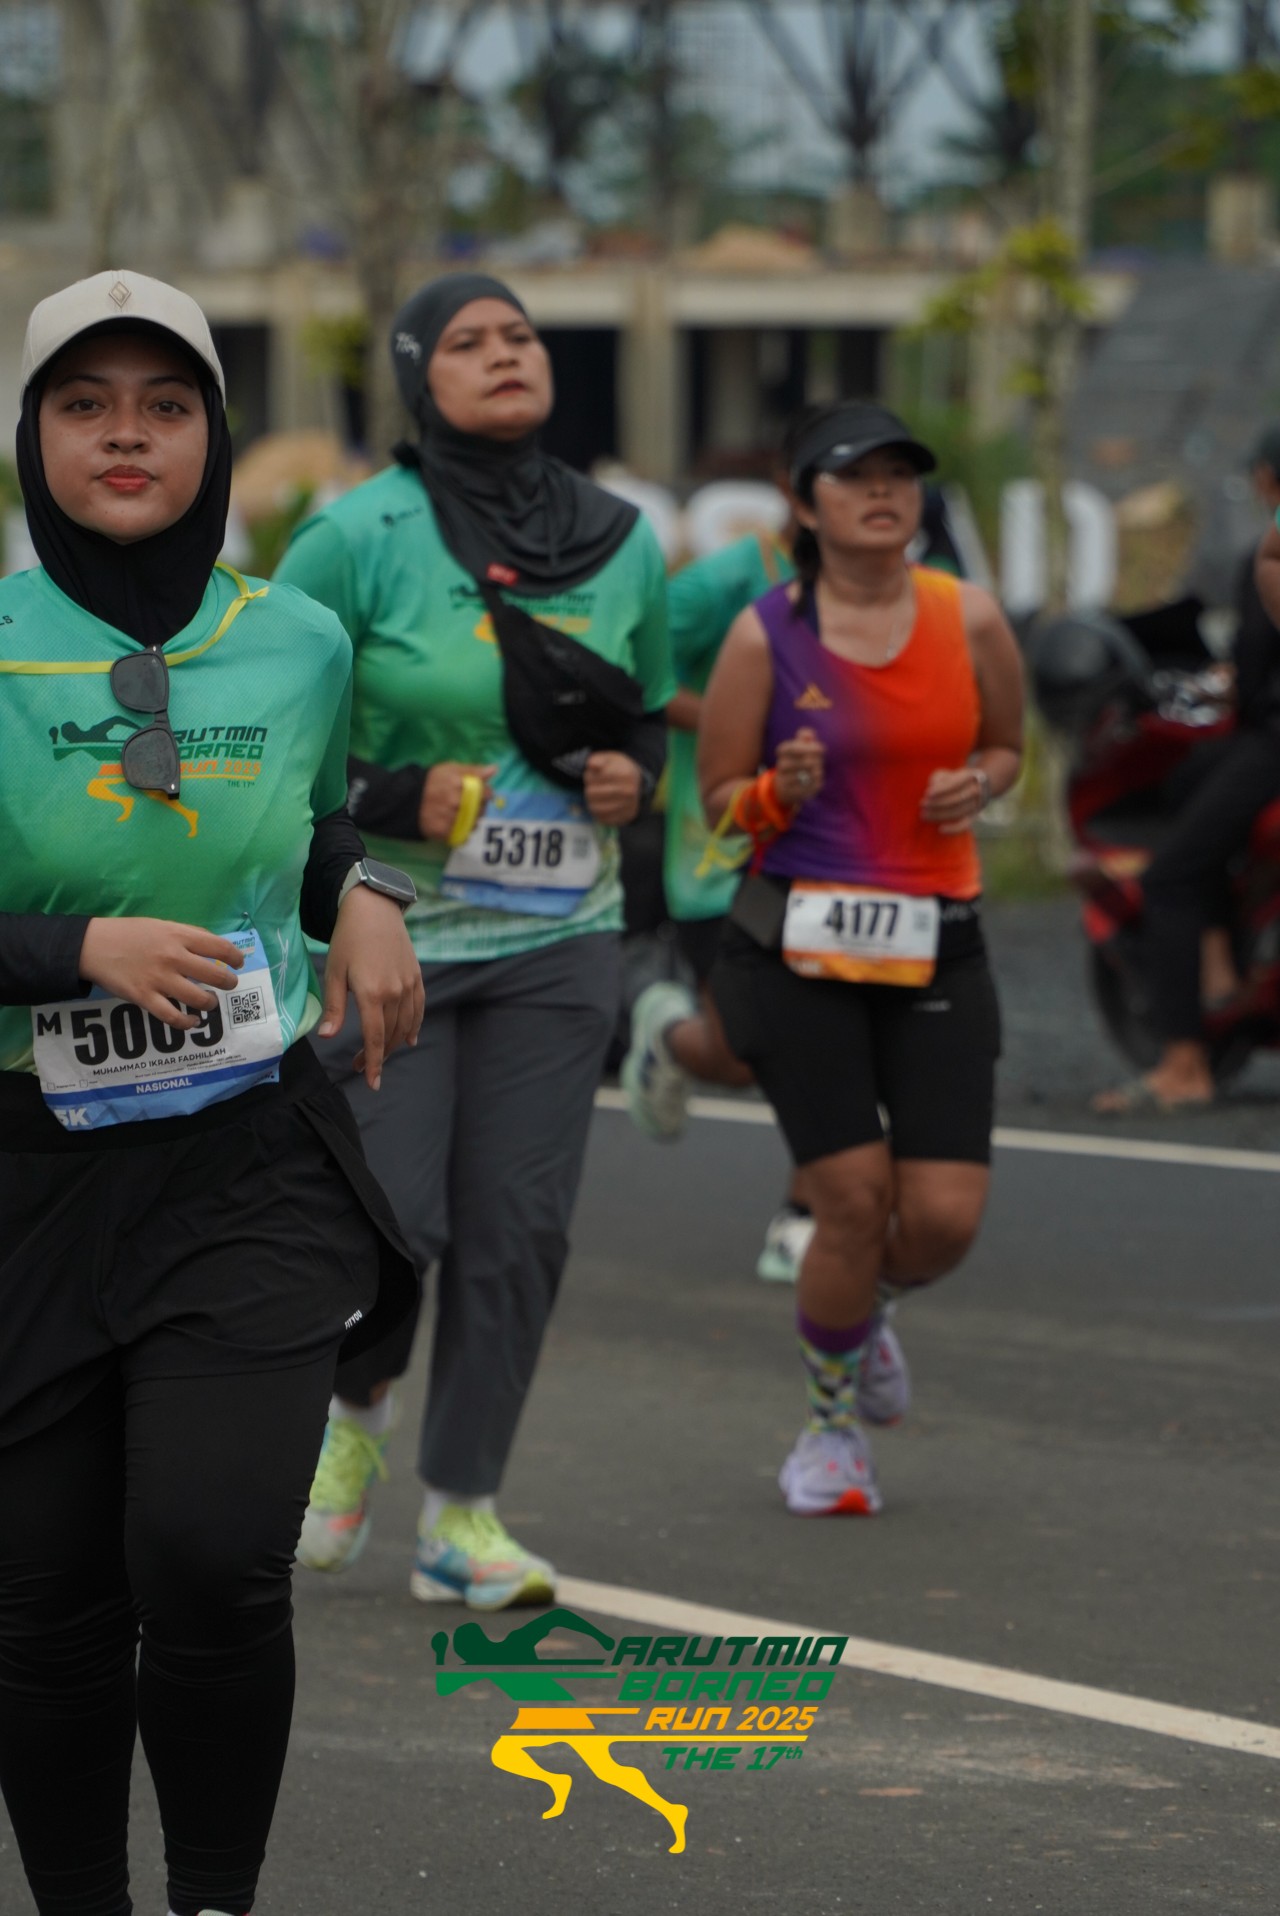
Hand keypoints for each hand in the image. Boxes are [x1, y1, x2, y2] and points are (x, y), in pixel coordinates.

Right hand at [79, 918, 244, 1027]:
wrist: (93, 945)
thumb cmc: (129, 934)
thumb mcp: (161, 925)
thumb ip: (187, 935)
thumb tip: (214, 947)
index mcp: (178, 936)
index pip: (219, 947)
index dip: (235, 957)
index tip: (238, 963)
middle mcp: (173, 957)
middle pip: (215, 975)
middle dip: (228, 982)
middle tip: (228, 984)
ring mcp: (159, 979)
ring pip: (198, 998)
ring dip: (210, 1002)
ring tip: (209, 1001)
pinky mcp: (145, 998)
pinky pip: (173, 1017)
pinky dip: (187, 1022)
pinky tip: (192, 1021)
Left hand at [317, 887, 424, 1090]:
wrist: (374, 908)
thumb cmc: (348, 939)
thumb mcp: (334, 971)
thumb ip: (333, 1006)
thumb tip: (327, 1036)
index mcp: (372, 993)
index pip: (375, 1038)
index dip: (374, 1063)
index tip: (372, 1082)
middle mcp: (395, 993)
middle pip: (391, 1036)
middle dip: (378, 1056)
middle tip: (362, 1067)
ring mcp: (409, 985)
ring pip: (406, 1026)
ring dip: (395, 1045)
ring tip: (381, 1054)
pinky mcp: (416, 977)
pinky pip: (419, 1010)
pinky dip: (414, 1027)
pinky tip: (409, 1039)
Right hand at [419, 762, 496, 841]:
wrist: (408, 799)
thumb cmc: (431, 781)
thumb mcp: (451, 769)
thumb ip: (473, 770)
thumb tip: (494, 769)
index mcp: (459, 785)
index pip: (487, 794)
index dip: (485, 794)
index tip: (479, 793)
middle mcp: (455, 803)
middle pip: (482, 810)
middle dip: (478, 807)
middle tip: (466, 804)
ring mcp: (449, 818)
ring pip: (474, 824)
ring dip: (471, 820)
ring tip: (459, 813)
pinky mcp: (443, 832)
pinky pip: (462, 835)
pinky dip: (461, 830)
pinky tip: (453, 822)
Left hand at [583, 751, 642, 825]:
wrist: (638, 783)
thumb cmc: (620, 769)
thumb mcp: (609, 758)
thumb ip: (598, 759)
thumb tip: (591, 765)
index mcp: (625, 773)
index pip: (593, 778)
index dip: (588, 776)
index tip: (592, 775)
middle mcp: (629, 791)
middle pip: (592, 793)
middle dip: (589, 788)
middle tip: (593, 786)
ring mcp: (628, 806)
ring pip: (595, 808)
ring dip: (591, 801)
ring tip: (596, 796)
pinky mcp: (625, 818)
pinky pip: (603, 819)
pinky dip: (598, 813)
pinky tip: (601, 805)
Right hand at [774, 728, 824, 807]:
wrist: (785, 786)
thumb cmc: (796, 760)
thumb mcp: (799, 746)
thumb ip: (804, 737)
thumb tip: (809, 734)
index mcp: (782, 751)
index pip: (794, 748)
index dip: (810, 748)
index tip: (822, 748)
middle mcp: (781, 766)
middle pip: (806, 762)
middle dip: (817, 760)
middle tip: (819, 760)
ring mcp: (786, 781)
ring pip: (810, 775)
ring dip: (817, 771)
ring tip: (816, 770)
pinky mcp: (795, 793)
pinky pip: (812, 786)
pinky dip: (816, 782)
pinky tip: (814, 780)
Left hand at [920, 766, 988, 832]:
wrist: (974, 787)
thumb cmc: (952, 780)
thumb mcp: (945, 774)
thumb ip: (938, 778)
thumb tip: (932, 786)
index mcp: (969, 776)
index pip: (955, 783)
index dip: (941, 789)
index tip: (927, 793)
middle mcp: (975, 791)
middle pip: (957, 799)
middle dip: (937, 803)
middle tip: (922, 804)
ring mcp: (976, 805)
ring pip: (958, 812)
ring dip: (939, 815)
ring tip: (924, 815)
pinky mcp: (972, 817)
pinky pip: (964, 825)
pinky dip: (953, 829)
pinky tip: (940, 829)